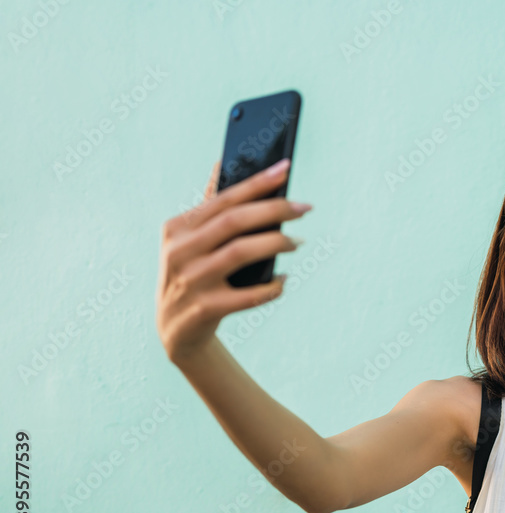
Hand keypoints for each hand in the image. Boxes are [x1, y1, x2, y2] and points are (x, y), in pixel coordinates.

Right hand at [155, 158, 310, 362]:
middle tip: (304, 208)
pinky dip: (272, 286)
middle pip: (234, 222)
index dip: (257, 183)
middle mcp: (179, 251)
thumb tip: (221, 164)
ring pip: (241, 253)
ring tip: (297, 242)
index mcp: (176, 228)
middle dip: (274, 210)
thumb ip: (209, 208)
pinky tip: (283, 280)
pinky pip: (249, 295)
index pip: (224, 198)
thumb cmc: (193, 274)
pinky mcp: (204, 309)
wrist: (175, 330)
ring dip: (276, 244)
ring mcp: (190, 281)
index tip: (286, 169)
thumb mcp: (190, 241)